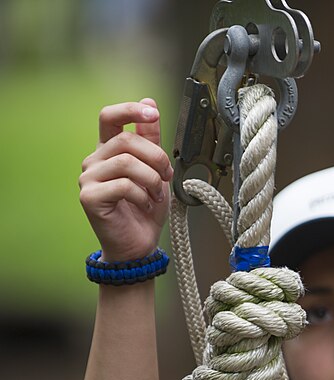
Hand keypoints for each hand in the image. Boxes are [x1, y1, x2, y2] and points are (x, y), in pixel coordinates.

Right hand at [79, 99, 172, 261]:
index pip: (109, 117)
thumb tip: (150, 103)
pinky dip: (142, 195)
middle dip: (156, 157)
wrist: (138, 244)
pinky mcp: (89, 197)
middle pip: (126, 140)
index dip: (130, 110)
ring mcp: (88, 178)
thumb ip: (151, 140)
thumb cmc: (145, 208)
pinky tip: (145, 205)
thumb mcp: (156, 170)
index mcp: (109, 150)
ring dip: (151, 179)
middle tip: (167, 176)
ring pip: (126, 162)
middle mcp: (94, 161)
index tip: (153, 113)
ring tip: (156, 195)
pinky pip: (123, 185)